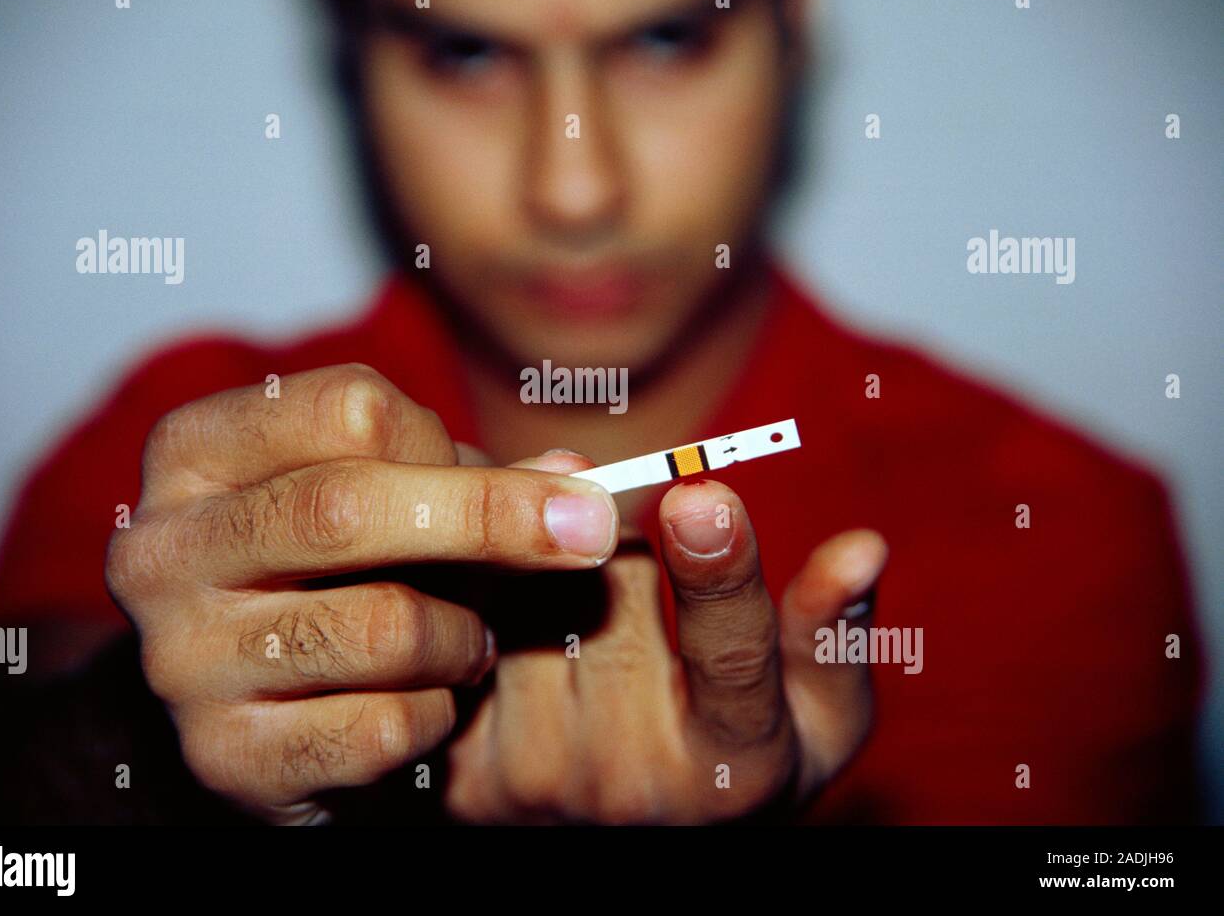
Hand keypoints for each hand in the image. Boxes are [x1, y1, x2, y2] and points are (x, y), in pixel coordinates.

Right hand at [105, 365, 618, 822]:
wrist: (257, 708)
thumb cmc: (337, 575)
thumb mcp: (390, 497)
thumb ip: (477, 478)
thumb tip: (578, 480)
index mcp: (196, 452)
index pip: (349, 408)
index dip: (448, 445)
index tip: (511, 480)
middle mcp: (165, 551)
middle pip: (347, 507)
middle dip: (492, 520)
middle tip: (584, 534)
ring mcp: (183, 659)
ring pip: (382, 627)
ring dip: (464, 635)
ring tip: (467, 640)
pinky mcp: (226, 755)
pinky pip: (384, 726)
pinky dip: (437, 713)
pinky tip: (424, 700)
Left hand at [446, 451, 886, 823]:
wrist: (630, 835)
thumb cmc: (741, 751)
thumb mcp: (814, 715)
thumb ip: (831, 634)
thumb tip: (863, 548)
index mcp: (736, 766)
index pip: (732, 658)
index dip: (719, 572)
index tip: (704, 492)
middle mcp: (631, 787)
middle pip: (615, 596)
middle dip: (622, 527)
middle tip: (626, 507)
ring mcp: (538, 783)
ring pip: (530, 596)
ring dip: (548, 547)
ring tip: (569, 551)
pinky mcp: (466, 772)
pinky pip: (467, 625)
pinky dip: (486, 580)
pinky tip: (502, 579)